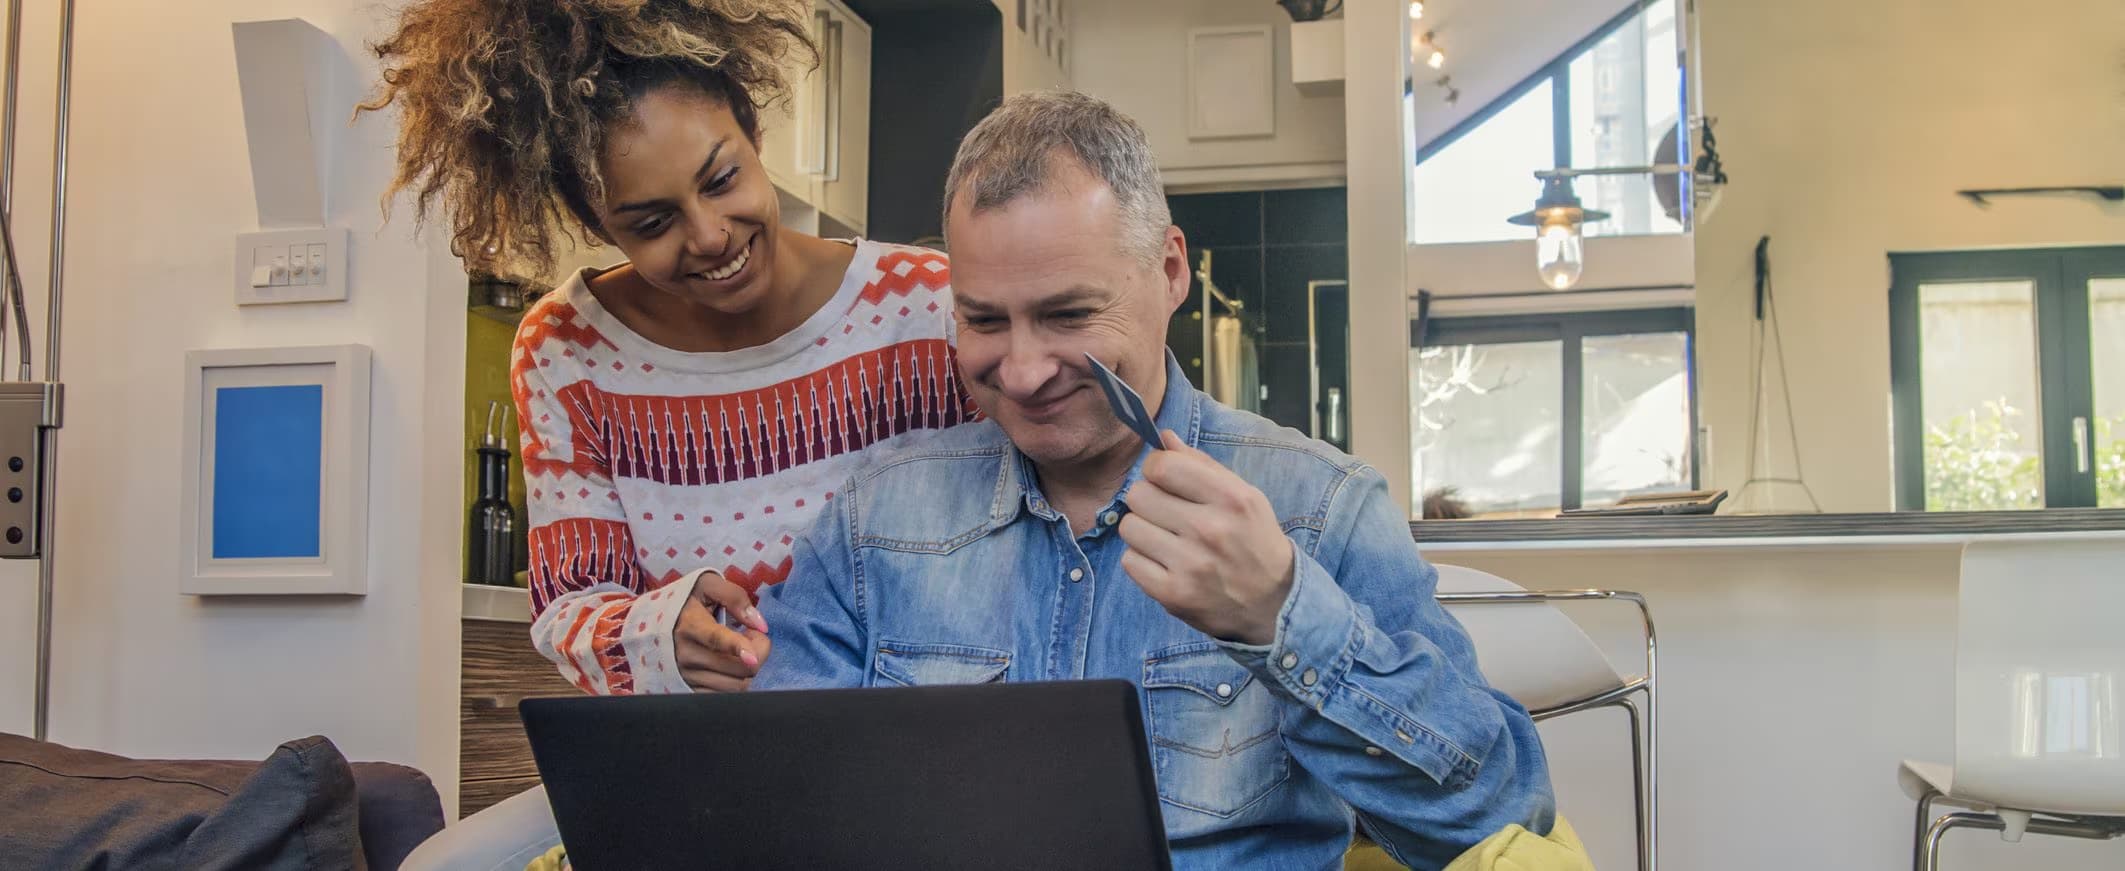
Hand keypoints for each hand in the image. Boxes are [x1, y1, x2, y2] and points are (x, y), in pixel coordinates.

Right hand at [673, 571, 771, 691]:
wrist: (650, 623)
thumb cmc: (685, 602)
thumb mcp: (707, 585)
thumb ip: (735, 598)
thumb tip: (760, 625)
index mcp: (690, 626)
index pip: (716, 639)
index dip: (738, 648)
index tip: (752, 656)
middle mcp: (686, 655)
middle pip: (738, 667)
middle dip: (758, 652)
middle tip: (752, 636)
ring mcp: (687, 676)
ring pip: (736, 685)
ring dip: (749, 668)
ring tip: (742, 650)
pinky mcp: (689, 690)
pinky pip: (725, 696)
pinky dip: (737, 682)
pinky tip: (731, 666)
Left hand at [1118, 430, 1294, 645]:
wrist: (1273, 603)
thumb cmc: (1254, 541)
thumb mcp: (1243, 496)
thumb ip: (1202, 465)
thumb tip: (1164, 438)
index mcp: (1231, 499)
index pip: (1162, 466)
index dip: (1156, 469)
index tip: (1164, 479)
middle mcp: (1210, 530)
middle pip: (1138, 495)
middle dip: (1148, 500)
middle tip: (1166, 513)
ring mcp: (1190, 565)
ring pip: (1129, 527)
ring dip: (1143, 531)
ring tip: (1166, 539)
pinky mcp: (1173, 594)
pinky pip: (1129, 561)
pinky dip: (1142, 561)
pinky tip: (1165, 563)